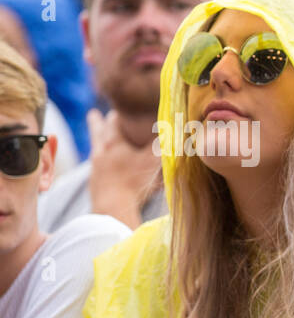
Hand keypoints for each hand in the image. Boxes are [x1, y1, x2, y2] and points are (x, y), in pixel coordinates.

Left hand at [86, 109, 159, 225]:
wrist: (113, 207)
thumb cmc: (134, 182)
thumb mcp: (153, 160)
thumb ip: (163, 144)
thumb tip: (176, 128)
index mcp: (113, 143)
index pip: (113, 121)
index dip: (118, 114)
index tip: (119, 110)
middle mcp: (100, 152)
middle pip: (97, 132)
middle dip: (98, 122)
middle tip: (93, 113)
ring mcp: (95, 168)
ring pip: (95, 149)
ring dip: (97, 142)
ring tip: (97, 141)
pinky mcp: (95, 183)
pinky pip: (96, 166)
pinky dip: (99, 161)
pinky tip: (102, 167)